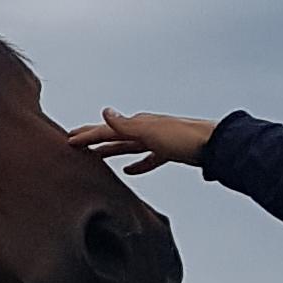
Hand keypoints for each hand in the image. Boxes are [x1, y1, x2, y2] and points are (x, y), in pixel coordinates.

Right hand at [68, 109, 218, 175]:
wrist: (215, 145)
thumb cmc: (184, 138)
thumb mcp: (151, 132)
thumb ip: (126, 125)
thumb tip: (105, 112)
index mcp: (139, 124)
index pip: (107, 129)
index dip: (87, 135)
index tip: (68, 140)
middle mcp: (146, 129)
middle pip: (114, 135)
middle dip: (94, 139)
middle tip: (74, 142)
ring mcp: (157, 140)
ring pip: (128, 146)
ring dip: (111, 151)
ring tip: (96, 158)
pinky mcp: (168, 152)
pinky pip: (147, 158)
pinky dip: (136, 164)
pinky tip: (129, 171)